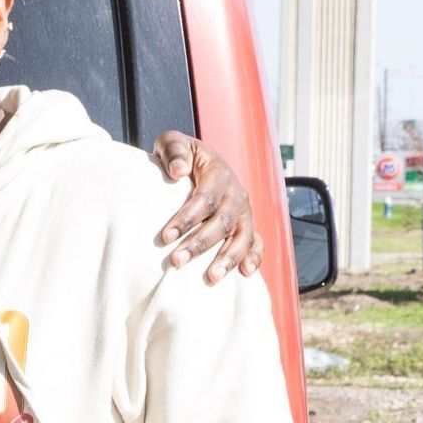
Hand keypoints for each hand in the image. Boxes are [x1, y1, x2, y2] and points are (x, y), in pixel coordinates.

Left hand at [149, 133, 263, 283]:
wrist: (200, 164)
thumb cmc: (181, 157)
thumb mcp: (172, 144)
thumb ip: (173, 150)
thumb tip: (177, 171)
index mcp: (219, 173)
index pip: (204, 198)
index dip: (186, 218)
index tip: (165, 237)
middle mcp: (236, 194)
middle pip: (222, 222)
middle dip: (200, 244)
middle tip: (176, 261)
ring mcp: (244, 212)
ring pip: (243, 236)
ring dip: (228, 258)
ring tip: (211, 278)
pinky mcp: (247, 226)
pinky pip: (257, 243)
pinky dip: (254, 258)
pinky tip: (245, 274)